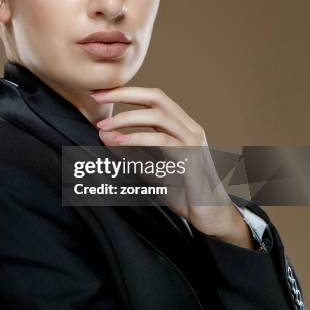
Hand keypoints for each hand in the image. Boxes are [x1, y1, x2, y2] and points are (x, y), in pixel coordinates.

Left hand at [92, 86, 245, 240]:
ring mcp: (193, 142)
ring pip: (158, 116)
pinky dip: (137, 140)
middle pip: (157, 98)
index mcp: (182, 127)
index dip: (126, 92)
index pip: (153, 98)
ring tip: (104, 128)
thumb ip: (133, 152)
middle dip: (124, 94)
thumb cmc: (183, 192)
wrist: (212, 216)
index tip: (100, 94)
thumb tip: (105, 135)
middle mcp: (190, 129)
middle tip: (97, 99)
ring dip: (127, 119)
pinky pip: (162, 142)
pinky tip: (118, 143)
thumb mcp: (152, 169)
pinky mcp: (192, 159)